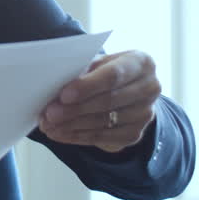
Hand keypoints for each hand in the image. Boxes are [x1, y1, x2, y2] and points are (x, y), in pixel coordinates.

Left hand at [38, 50, 160, 152]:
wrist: (128, 90)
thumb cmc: (106, 70)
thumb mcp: (98, 62)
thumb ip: (83, 70)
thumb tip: (55, 84)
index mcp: (141, 63)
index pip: (113, 75)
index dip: (87, 86)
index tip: (63, 95)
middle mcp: (150, 88)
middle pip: (108, 102)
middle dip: (75, 109)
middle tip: (49, 114)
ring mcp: (144, 114)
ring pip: (103, 122)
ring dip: (72, 125)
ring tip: (48, 125)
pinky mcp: (134, 134)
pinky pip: (102, 138)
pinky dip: (77, 136)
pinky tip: (59, 133)